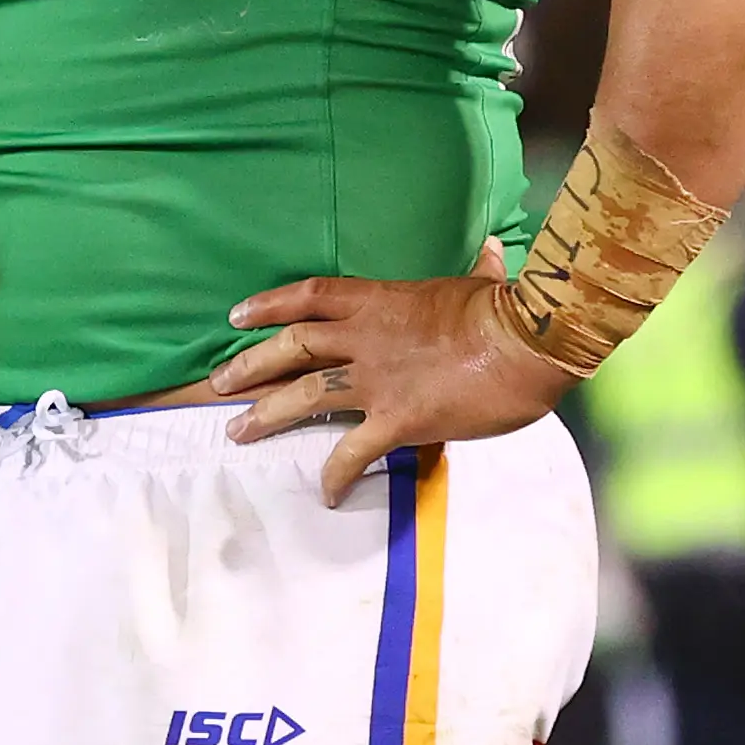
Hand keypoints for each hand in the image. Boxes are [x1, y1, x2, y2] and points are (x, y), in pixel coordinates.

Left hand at [208, 241, 574, 506]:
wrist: (526, 340)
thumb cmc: (506, 311)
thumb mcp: (482, 286)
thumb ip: (479, 272)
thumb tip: (493, 252)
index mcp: (379, 300)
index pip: (308, 296)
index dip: (268, 306)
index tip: (236, 317)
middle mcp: (364, 337)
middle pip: (291, 347)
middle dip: (250, 365)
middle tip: (218, 384)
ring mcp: (376, 379)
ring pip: (304, 396)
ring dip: (266, 415)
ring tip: (238, 433)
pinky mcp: (397, 420)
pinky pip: (353, 451)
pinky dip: (335, 473)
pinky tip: (325, 492)